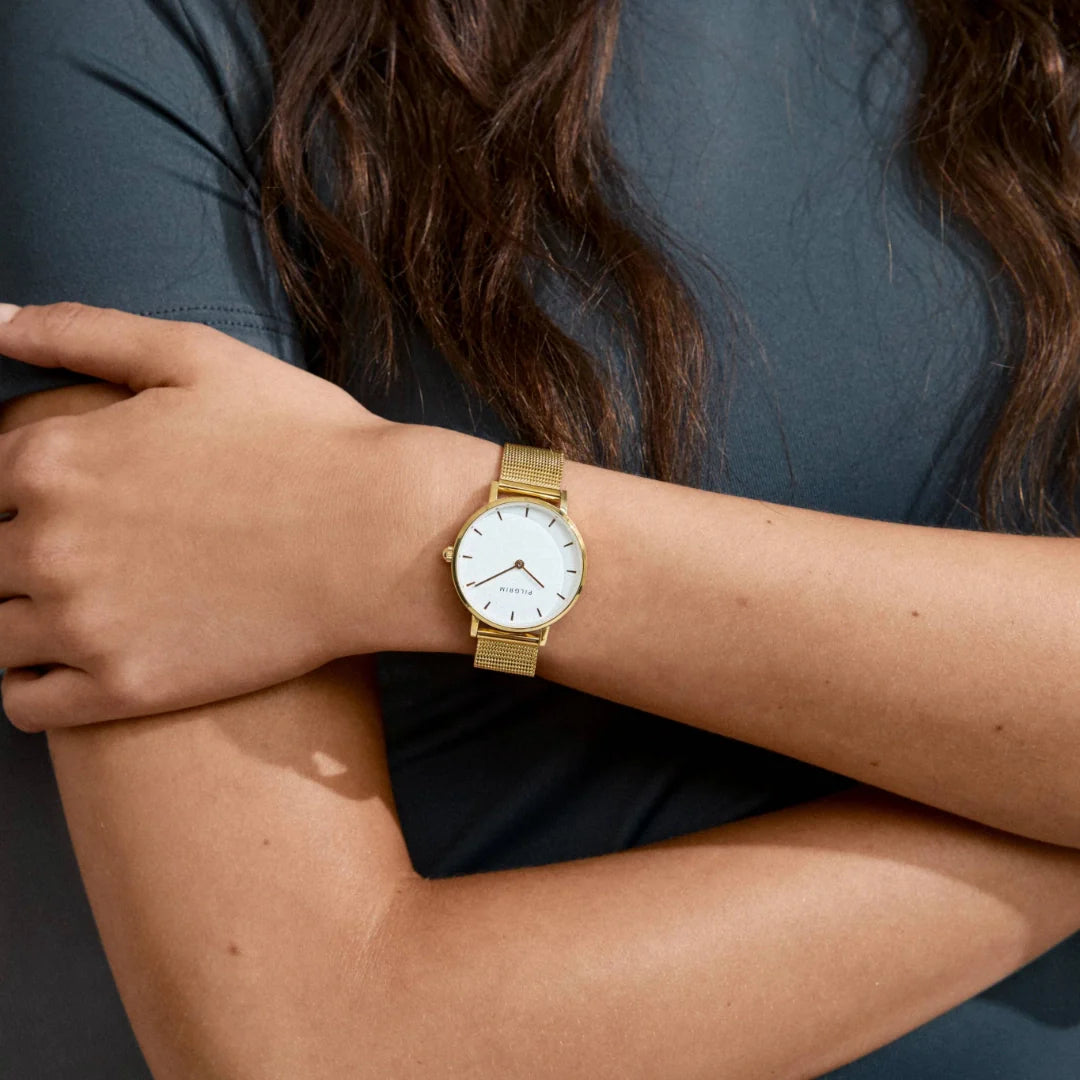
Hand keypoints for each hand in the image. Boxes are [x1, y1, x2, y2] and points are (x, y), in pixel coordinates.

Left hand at [0, 302, 412, 729]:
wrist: (381, 535)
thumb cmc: (303, 439)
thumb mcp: (196, 356)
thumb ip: (81, 332)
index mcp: (54, 458)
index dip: (16, 489)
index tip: (62, 500)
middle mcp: (49, 544)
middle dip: (13, 553)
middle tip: (82, 554)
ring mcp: (84, 624)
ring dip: (14, 618)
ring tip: (70, 609)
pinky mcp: (126, 689)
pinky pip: (23, 703)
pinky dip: (24, 685)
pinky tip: (67, 663)